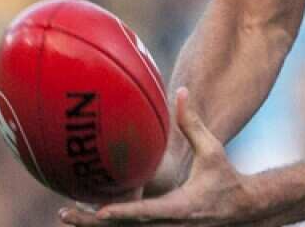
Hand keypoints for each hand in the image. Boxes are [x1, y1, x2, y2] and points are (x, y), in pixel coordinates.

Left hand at [60, 88, 265, 225]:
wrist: (240, 209)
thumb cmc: (225, 176)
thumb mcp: (212, 150)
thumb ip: (193, 124)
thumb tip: (182, 91)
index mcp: (182, 207)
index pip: (148, 212)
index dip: (124, 213)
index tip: (100, 212)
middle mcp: (169, 225)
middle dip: (93, 224)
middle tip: (65, 213)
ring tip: (66, 216)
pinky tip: (87, 219)